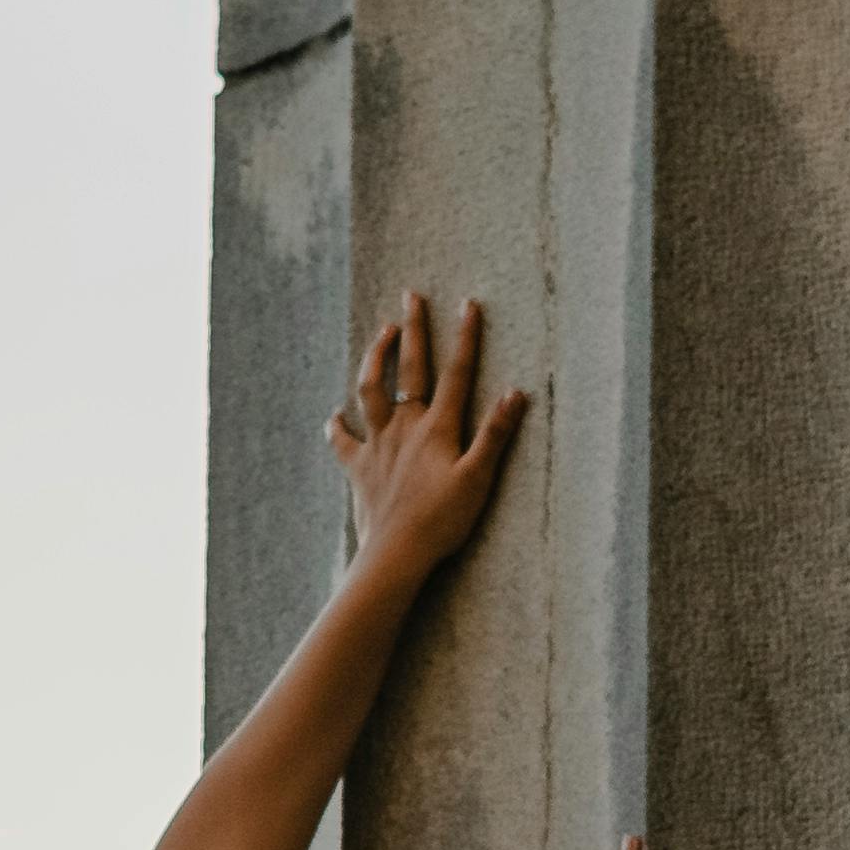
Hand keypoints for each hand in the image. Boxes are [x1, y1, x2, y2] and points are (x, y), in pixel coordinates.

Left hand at [329, 292, 529, 599]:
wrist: (396, 553)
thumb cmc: (442, 520)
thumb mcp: (479, 478)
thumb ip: (496, 434)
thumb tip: (516, 394)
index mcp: (438, 428)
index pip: (457, 373)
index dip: (464, 338)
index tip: (467, 304)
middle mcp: (405, 428)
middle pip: (409, 369)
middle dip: (412, 330)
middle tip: (410, 297)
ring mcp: (378, 446)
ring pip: (369, 391)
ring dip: (374, 359)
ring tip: (380, 336)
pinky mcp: (358, 468)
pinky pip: (342, 441)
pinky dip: (336, 425)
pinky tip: (333, 415)